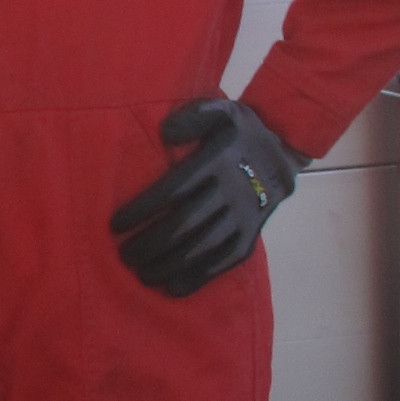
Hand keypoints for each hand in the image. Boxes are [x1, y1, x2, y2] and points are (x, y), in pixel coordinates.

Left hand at [111, 96, 301, 296]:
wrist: (284, 154)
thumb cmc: (240, 133)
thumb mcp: (221, 112)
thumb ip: (193, 117)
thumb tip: (165, 133)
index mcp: (219, 162)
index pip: (174, 190)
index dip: (143, 209)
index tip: (114, 225)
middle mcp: (233, 192)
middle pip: (185, 224)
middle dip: (150, 243)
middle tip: (123, 256)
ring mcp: (244, 217)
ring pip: (203, 246)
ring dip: (169, 264)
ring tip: (140, 274)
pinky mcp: (251, 236)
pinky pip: (225, 261)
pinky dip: (199, 278)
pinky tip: (173, 288)